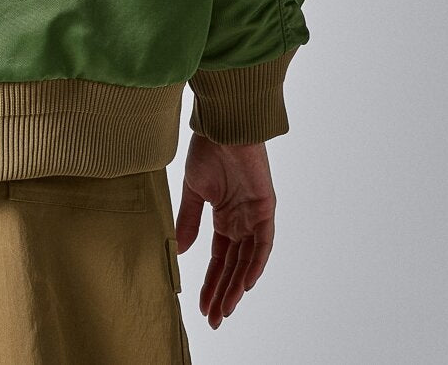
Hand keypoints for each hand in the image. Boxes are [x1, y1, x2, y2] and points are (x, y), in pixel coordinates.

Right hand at [174, 132, 275, 328]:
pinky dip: (255, 263)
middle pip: (233, 266)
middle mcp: (241, 222)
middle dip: (223, 293)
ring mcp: (254, 216)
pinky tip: (245, 283)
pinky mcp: (266, 208)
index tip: (201, 306)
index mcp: (224, 217)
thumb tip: (181, 250)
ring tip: (225, 309)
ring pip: (247, 260)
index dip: (211, 282)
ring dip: (237, 286)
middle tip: (214, 319)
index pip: (219, 259)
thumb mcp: (193, 191)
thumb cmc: (207, 150)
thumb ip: (190, 221)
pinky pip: (263, 243)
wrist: (222, 127)